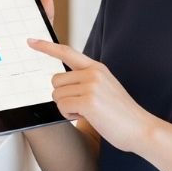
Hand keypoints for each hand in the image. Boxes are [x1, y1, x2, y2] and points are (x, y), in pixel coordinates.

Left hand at [26, 37, 154, 154]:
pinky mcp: (88, 101)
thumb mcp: (105, 88)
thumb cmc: (121, 114)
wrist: (140, 128)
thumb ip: (86, 80)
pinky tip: (87, 117)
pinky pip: (62, 106)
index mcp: (97, 68)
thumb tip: (60, 82)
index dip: (46, 47)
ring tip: (88, 112)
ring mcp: (91, 86)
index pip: (67, 52)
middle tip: (82, 105)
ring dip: (67, 107)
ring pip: (57, 95)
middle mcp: (93, 73)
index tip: (31, 42)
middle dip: (63, 96)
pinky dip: (70, 115)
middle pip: (55, 80)